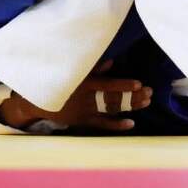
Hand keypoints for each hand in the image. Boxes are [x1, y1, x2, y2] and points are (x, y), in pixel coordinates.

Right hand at [0, 60, 152, 131]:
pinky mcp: (83, 121)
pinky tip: (131, 123)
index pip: (107, 85)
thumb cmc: (57, 80)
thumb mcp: (73, 71)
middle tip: (150, 94)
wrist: (38, 101)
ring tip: (146, 103)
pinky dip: (116, 124)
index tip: (139, 84)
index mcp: (84, 84)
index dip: (123, 85)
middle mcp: (86, 99)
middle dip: (133, 97)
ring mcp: (85, 112)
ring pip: (111, 110)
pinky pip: (102, 124)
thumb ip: (93, 67)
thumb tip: (112, 62)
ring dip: (129, 107)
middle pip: (114, 99)